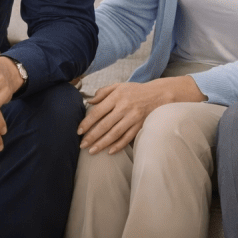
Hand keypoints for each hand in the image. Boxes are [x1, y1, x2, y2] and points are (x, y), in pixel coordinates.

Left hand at [78, 78, 203, 154]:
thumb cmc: (136, 90)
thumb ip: (103, 92)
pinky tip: (110, 151)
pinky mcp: (140, 125)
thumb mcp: (119, 86)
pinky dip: (119, 145)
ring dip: (102, 144)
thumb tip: (89, 101)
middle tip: (82, 145)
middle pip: (104, 125)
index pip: (98, 112)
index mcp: (117, 97)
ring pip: (115, 134)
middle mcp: (124, 107)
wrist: (158, 94)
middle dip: (92, 136)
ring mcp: (133, 118)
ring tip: (92, 151)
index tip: (79, 131)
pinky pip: (128, 138)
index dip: (87, 123)